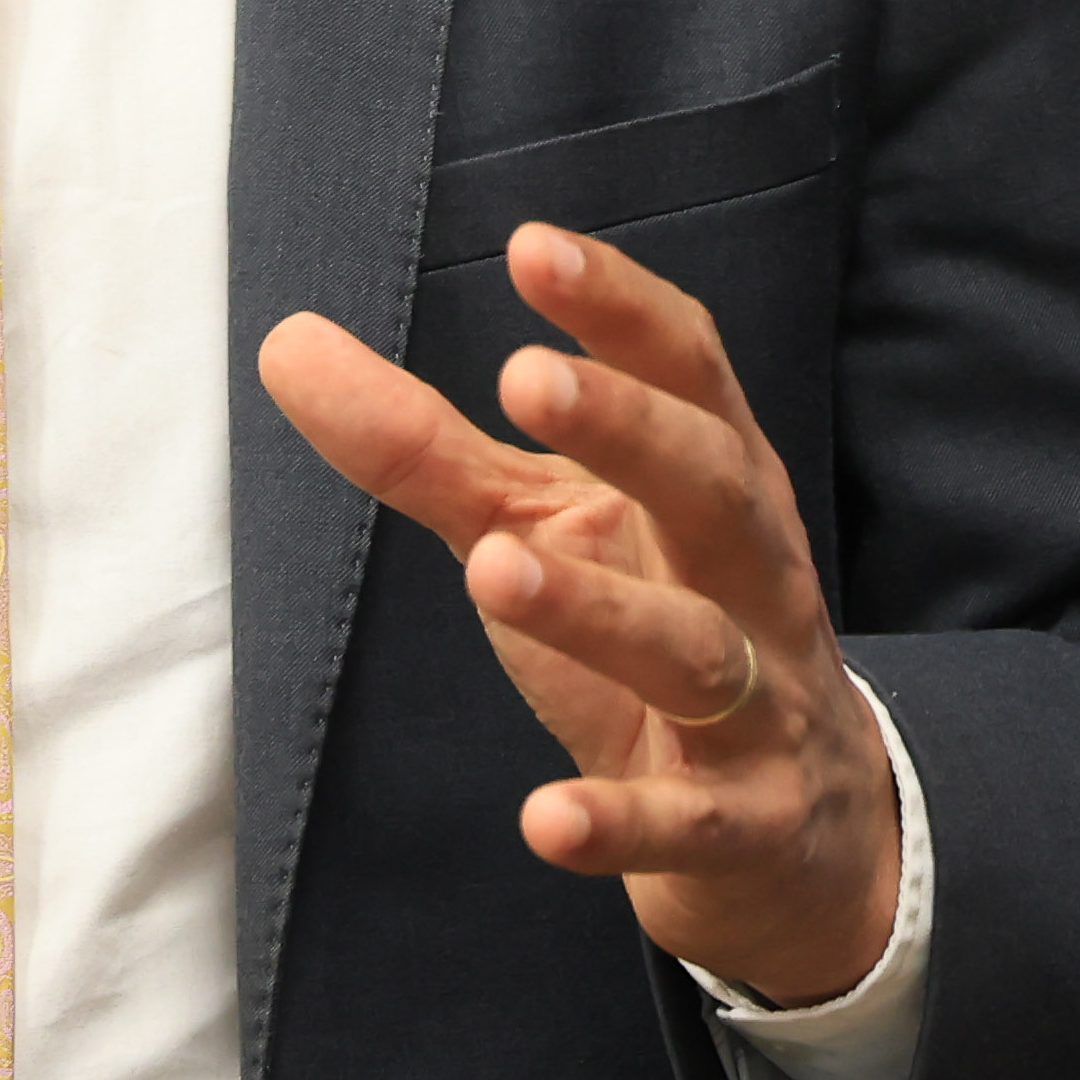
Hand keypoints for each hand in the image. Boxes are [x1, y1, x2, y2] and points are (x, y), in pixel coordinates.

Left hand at [257, 228, 899, 1008]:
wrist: (794, 832)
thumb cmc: (651, 629)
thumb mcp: (541, 528)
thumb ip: (424, 446)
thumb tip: (285, 342)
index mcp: (711, 485)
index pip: (689, 374)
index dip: (620, 309)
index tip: (531, 247)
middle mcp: (750, 579)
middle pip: (714, 488)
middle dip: (632, 431)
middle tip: (526, 377)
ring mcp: (758, 704)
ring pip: (697, 652)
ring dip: (603, 614)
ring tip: (494, 570)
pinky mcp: (745, 823)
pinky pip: (689, 822)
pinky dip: (621, 822)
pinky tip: (544, 820)